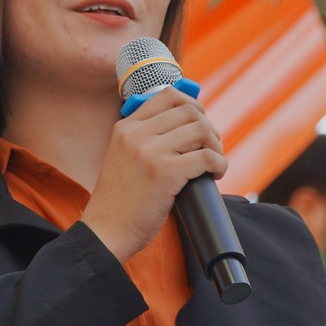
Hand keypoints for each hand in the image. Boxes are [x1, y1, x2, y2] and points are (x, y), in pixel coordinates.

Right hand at [81, 86, 226, 263]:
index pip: (168, 95)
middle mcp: (137, 134)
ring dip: (216, 146)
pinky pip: (206, 157)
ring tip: (214, 163)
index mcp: (126, 127)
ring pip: (201, 130)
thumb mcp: (122, 157)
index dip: (192, 105)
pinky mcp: (165, 172)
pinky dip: (219, 164)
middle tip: (211, 148)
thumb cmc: (119, 201)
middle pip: (190, 111)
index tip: (200, 123)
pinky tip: (215, 175)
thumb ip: (143, 140)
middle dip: (209, 128)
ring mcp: (150, 152)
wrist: (106, 231)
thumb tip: (185, 130)